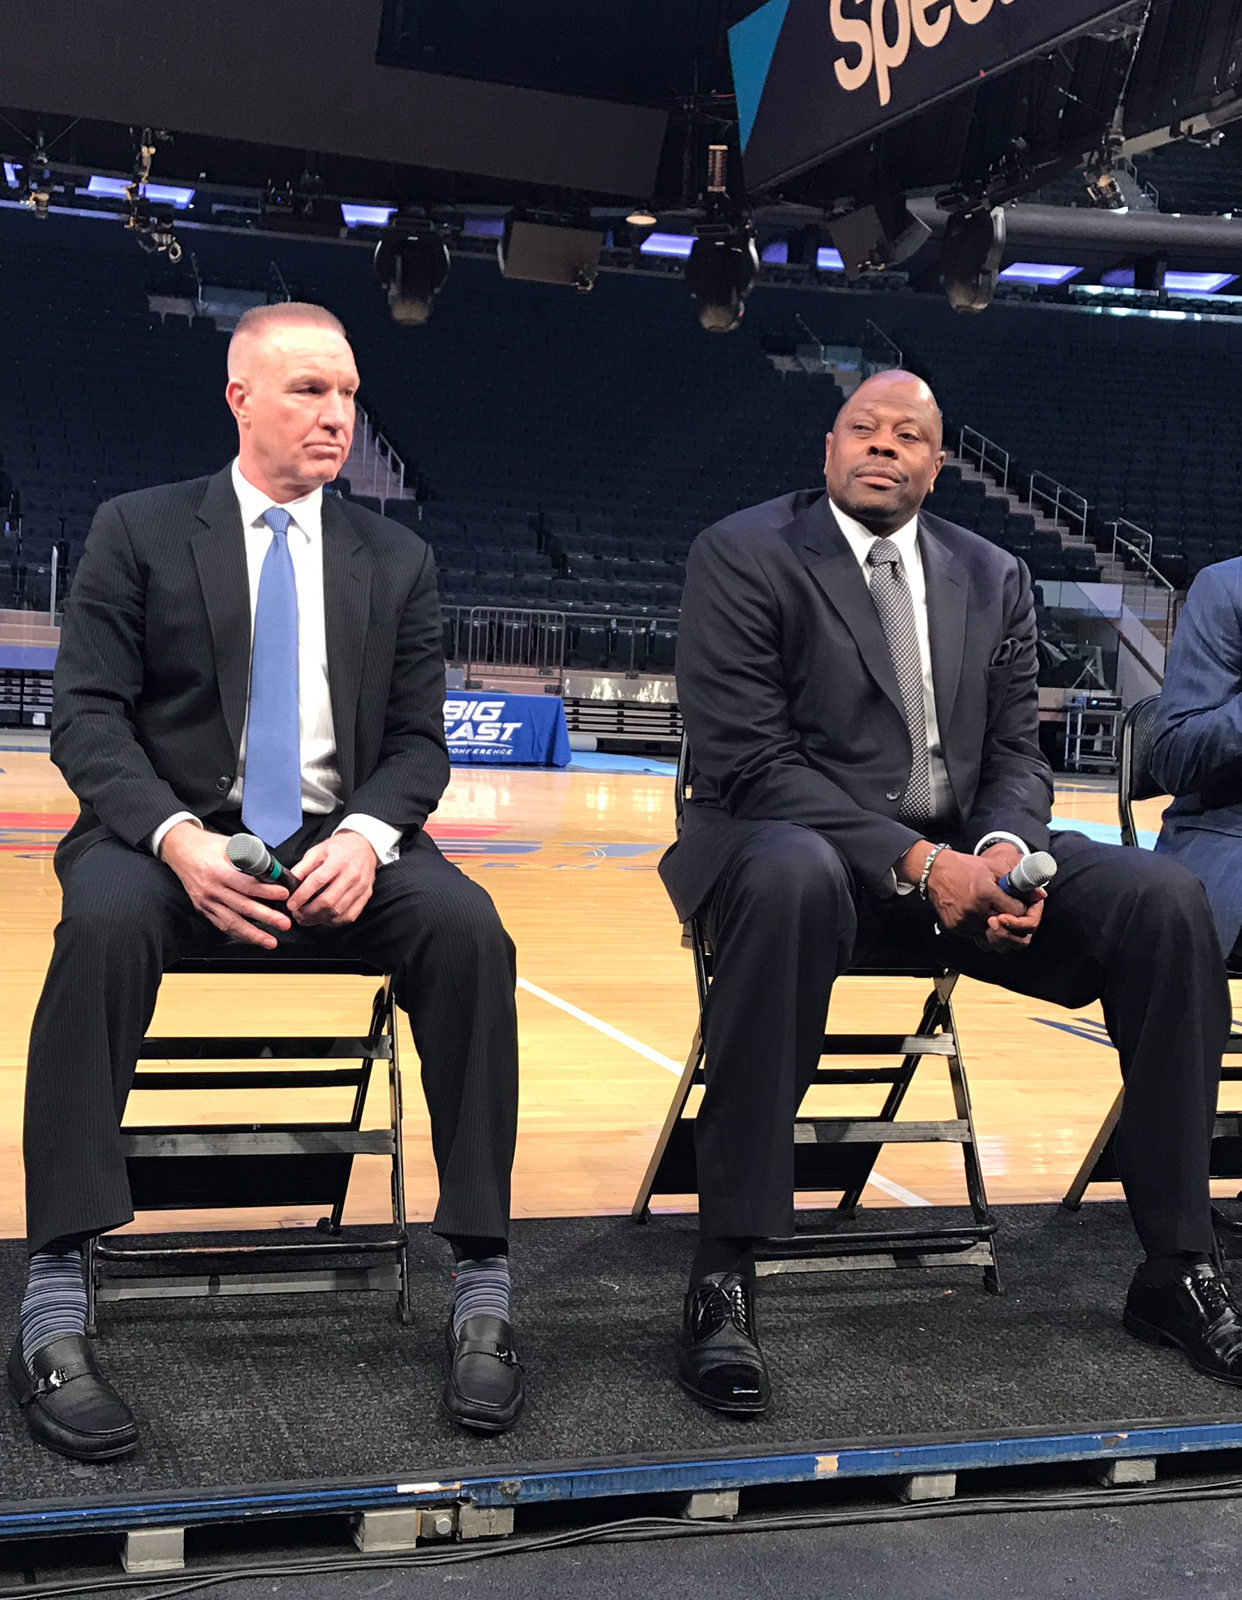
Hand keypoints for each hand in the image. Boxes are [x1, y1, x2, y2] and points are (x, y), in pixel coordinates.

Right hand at [159, 821, 290, 948]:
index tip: (284, 894)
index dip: (267, 891)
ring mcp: (206, 902)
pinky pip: (222, 925)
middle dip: (267, 917)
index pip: (247, 885)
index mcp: (219, 871)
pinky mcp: (203, 909)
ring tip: (271, 941)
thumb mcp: (230, 844)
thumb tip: (273, 869)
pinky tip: (252, 939)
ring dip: (254, 934)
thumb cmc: (207, 845)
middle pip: (243, 907)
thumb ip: (250, 856)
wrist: (179, 849)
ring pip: (232, 922)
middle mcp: (212, 889)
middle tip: (284, 923)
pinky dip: (238, 934)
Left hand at [287, 830, 377, 926]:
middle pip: (328, 901)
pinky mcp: (366, 896)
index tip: (291, 904)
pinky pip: (349, 916)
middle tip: (297, 914)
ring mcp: (361, 887)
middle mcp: (352, 875)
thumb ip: (303, 867)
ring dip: (318, 919)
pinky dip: (333, 921)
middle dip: (308, 912)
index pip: (317, 881)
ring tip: (306, 917)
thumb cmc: (339, 848)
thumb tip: (290, 882)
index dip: (302, 895)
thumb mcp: (318, 851)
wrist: (364, 847)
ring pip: (337, 912)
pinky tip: (323, 918)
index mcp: (338, 860)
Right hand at [898, 840, 1027, 947]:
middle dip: (1015, 928)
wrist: (934, 872)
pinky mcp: (955, 927)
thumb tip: (1040, 894)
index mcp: (986, 893)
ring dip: (999, 933)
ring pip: (992, 940)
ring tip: (998, 921)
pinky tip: (982, 918)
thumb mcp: (993, 867)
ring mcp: (964, 921)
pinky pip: (976, 938)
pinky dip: (982, 931)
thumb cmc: (965, 867)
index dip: (1023, 911)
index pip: (1016, 913)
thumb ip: (1017, 881)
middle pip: (1006, 932)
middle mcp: (975, 910)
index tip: (1021, 906)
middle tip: (1014, 921)